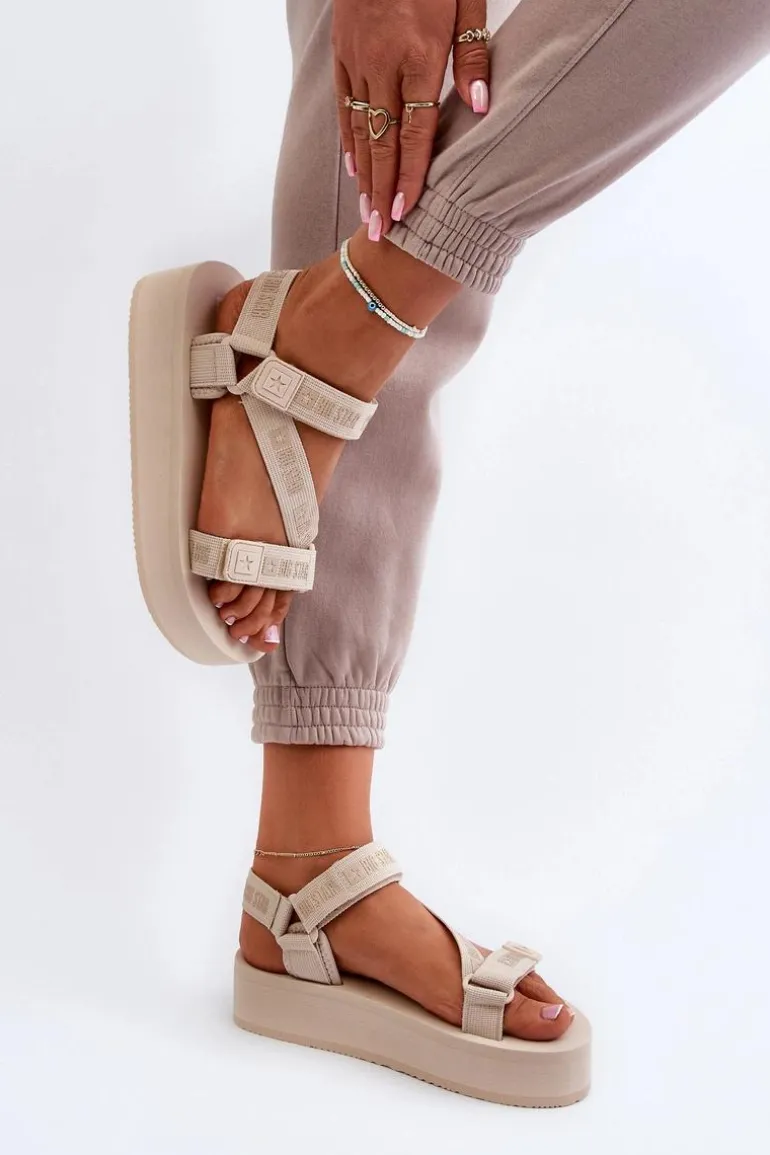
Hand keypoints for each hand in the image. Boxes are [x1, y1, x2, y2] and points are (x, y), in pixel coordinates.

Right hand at [333, 0, 489, 239]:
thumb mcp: (467, 1)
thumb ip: (474, 57)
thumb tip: (479, 111)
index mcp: (418, 54)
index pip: (414, 130)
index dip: (408, 175)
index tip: (404, 212)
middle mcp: (382, 62)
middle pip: (381, 141)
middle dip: (380, 191)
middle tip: (379, 234)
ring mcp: (357, 58)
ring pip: (359, 129)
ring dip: (363, 175)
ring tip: (366, 213)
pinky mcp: (342, 51)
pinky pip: (344, 105)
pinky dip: (349, 140)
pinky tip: (354, 167)